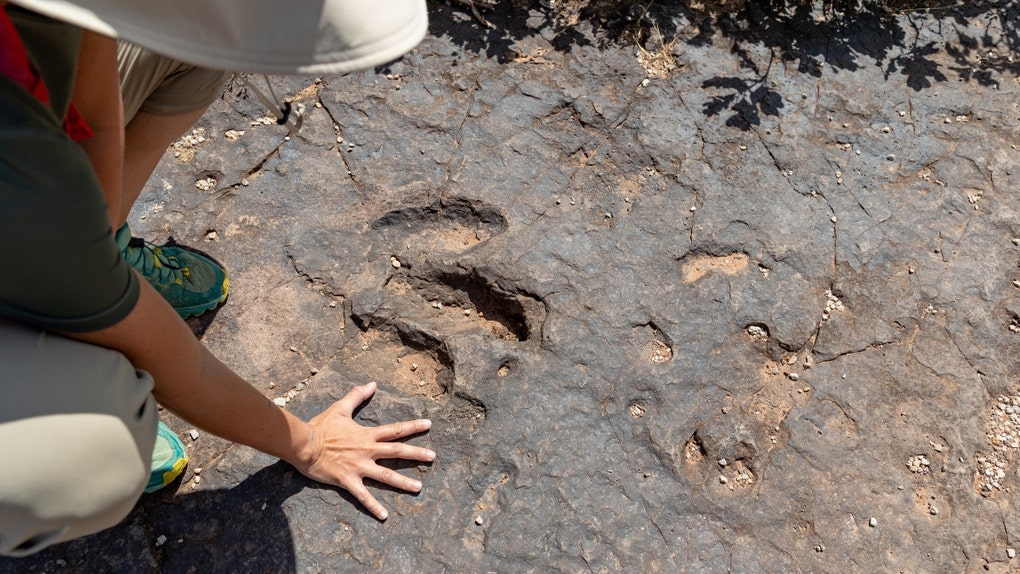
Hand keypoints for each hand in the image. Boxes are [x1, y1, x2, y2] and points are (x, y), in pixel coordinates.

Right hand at [295, 382, 434, 519]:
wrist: (304, 444)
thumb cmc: (321, 427)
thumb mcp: (340, 408)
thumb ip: (356, 396)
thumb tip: (371, 384)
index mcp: (367, 435)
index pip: (395, 429)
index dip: (413, 426)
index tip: (429, 424)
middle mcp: (367, 451)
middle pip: (397, 452)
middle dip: (417, 454)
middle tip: (433, 457)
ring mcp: (359, 467)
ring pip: (386, 476)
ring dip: (403, 482)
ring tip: (419, 488)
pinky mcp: (348, 481)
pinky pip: (363, 496)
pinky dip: (374, 506)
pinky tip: (384, 516)